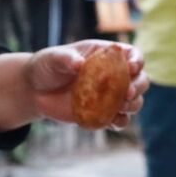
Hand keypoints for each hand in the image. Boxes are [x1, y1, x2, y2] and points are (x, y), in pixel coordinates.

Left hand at [26, 40, 148, 129]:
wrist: (35, 91)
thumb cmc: (47, 66)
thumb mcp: (53, 58)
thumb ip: (66, 59)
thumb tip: (79, 64)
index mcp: (105, 55)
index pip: (131, 55)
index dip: (136, 60)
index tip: (131, 68)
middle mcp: (113, 75)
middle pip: (140, 79)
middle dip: (139, 86)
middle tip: (127, 93)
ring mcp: (109, 96)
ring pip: (134, 101)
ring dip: (133, 105)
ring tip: (121, 106)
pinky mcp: (103, 114)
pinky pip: (120, 120)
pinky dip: (121, 122)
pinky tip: (113, 121)